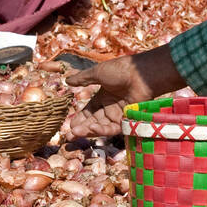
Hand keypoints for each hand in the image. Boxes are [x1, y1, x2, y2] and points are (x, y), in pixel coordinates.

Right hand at [65, 45, 183, 137]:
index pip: (89, 111)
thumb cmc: (120, 70)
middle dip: (81, 129)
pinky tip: (92, 128)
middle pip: (93, 121)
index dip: (80, 118)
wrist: (140, 74)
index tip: (70, 125)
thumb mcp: (97, 73)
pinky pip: (113, 128)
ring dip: (88, 130)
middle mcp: (110, 107)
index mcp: (103, 96)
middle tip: (69, 136)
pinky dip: (102, 129)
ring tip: (75, 133)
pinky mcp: (127, 120)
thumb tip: (67, 80)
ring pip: (101, 126)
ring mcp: (119, 114)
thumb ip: (83, 79)